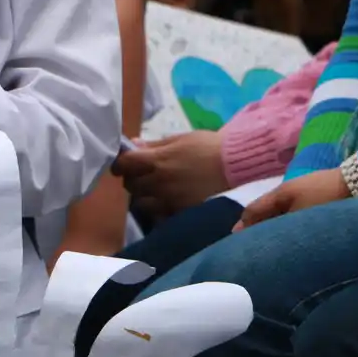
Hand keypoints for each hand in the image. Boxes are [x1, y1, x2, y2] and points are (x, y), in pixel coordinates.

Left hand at [112, 131, 227, 217]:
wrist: (237, 166)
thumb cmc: (209, 147)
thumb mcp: (180, 139)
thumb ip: (154, 145)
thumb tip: (133, 145)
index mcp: (157, 160)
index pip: (124, 164)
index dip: (120, 163)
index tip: (124, 163)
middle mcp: (159, 182)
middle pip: (130, 185)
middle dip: (133, 179)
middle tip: (142, 176)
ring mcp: (169, 201)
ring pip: (141, 204)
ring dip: (144, 197)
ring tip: (154, 191)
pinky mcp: (180, 213)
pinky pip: (159, 216)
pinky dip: (158, 211)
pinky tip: (166, 204)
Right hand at [234, 168, 347, 230]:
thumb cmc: (327, 200)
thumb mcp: (301, 215)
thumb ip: (280, 226)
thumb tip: (264, 236)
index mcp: (280, 194)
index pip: (254, 210)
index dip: (243, 225)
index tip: (234, 238)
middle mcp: (288, 192)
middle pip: (266, 210)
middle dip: (256, 225)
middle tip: (249, 242)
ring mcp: (303, 194)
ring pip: (281, 211)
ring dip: (273, 224)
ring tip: (268, 240)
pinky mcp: (317, 198)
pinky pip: (294, 212)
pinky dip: (287, 221)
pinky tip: (291, 232)